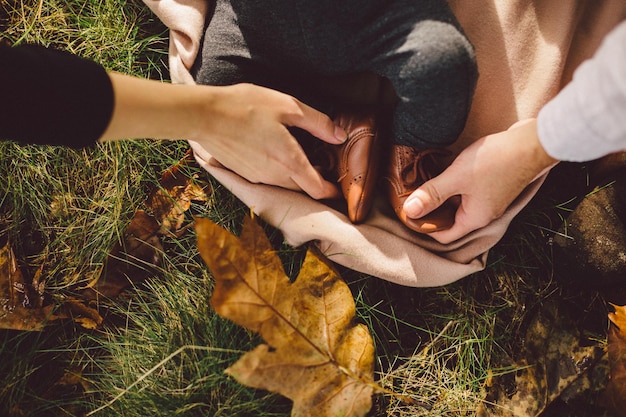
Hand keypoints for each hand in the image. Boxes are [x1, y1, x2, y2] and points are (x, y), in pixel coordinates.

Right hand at [189, 83, 345, 199]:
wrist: (205, 115)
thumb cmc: (247, 106)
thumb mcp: (288, 107)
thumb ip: (318, 123)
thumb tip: (340, 136)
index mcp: (290, 162)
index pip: (318, 190)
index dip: (332, 192)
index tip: (339, 188)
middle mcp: (275, 176)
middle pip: (303, 189)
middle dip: (316, 182)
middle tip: (324, 167)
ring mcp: (258, 177)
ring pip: (286, 185)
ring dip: (297, 177)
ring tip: (301, 158)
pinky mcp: (245, 174)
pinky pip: (270, 179)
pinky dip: (280, 172)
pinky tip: (276, 153)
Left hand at [403, 119, 558, 243]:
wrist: (533, 142)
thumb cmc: (497, 161)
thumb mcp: (457, 177)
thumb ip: (432, 194)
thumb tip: (410, 211)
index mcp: (475, 219)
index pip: (444, 236)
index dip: (424, 227)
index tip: (408, 212)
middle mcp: (483, 214)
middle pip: (450, 220)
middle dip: (431, 210)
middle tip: (411, 195)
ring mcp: (489, 200)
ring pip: (458, 204)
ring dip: (441, 196)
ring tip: (423, 182)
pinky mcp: (492, 186)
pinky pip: (466, 193)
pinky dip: (454, 187)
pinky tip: (443, 172)